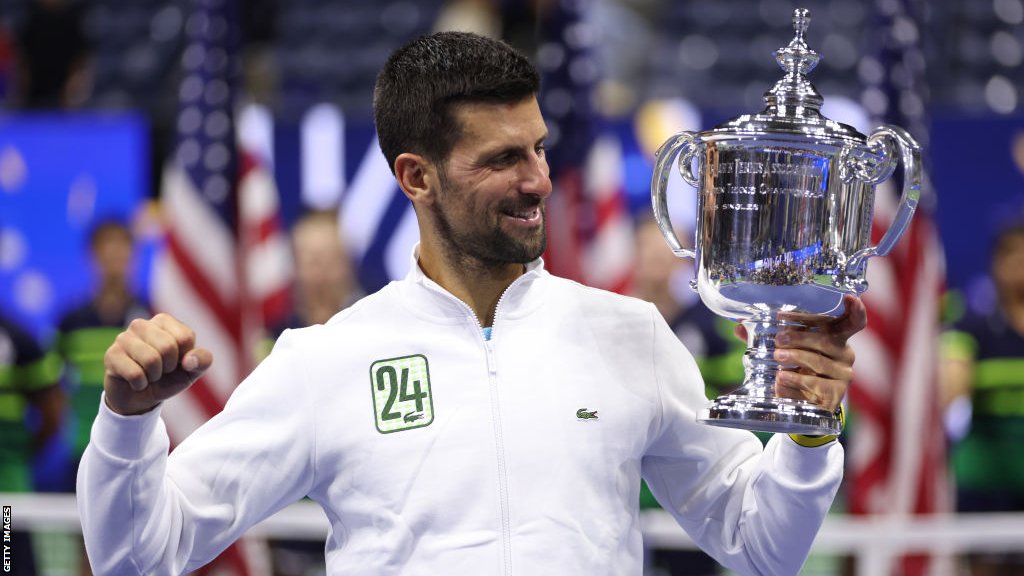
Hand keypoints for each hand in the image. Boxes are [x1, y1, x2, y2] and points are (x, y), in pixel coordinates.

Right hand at [103, 313, 212, 415]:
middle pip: (167, 347)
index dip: (185, 358)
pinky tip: (136, 381)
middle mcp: (142, 324)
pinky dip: (140, 385)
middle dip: (169, 367)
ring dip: (154, 376)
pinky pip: (135, 374)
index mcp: (165, 321)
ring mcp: (124, 338)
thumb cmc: (168, 378)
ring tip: (149, 375)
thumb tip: (189, 361)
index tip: (177, 362)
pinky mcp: (111, 354)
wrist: (140, 398)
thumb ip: (202, 361)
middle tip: (161, 371)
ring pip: (151, 360)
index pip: (185, 337)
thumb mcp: (192, 371)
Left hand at [735, 295, 867, 410]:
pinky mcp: (835, 396)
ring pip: (819, 362)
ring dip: (796, 357)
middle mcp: (844, 354)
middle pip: (826, 340)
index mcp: (836, 337)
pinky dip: (796, 381)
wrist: (804, 404)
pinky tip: (781, 379)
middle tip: (779, 339)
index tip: (848, 297)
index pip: (853, 322)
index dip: (855, 310)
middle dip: (801, 337)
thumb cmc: (797, 368)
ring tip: (777, 356)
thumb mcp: (784, 349)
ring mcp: (842, 376)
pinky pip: (816, 386)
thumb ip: (763, 337)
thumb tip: (739, 327)